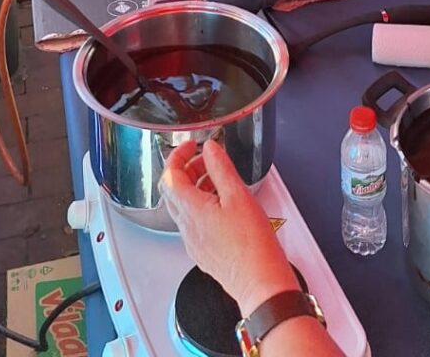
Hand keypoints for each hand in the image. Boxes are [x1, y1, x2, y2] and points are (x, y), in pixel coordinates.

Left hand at [160, 140, 298, 314]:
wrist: (259, 282)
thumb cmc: (252, 244)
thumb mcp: (238, 195)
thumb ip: (221, 168)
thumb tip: (210, 149)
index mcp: (191, 209)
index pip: (170, 176)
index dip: (178, 156)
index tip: (191, 145)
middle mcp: (187, 227)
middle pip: (174, 191)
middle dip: (187, 169)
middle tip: (205, 159)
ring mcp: (193, 241)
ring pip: (184, 207)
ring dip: (195, 187)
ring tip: (217, 178)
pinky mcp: (203, 252)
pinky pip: (194, 222)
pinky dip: (202, 205)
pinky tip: (222, 204)